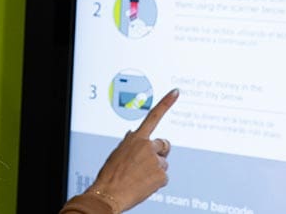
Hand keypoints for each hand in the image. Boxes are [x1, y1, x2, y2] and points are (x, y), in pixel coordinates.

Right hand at [88, 89, 178, 212]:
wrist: (110, 192)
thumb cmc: (111, 173)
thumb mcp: (118, 152)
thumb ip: (130, 142)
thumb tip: (134, 135)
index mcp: (136, 138)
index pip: (154, 116)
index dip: (166, 103)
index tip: (176, 92)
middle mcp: (148, 146)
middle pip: (164, 146)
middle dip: (159, 152)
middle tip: (148, 163)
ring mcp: (156, 161)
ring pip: (163, 164)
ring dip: (155, 169)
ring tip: (139, 177)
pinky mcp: (162, 175)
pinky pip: (163, 177)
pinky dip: (156, 181)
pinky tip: (143, 184)